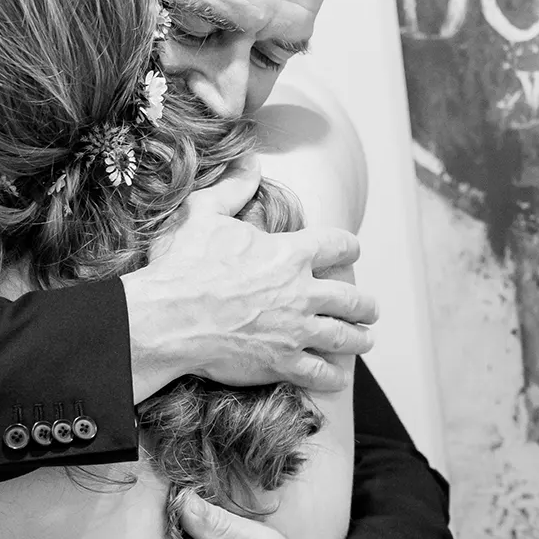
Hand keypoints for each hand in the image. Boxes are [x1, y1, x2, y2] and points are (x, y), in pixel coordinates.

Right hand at [122, 155, 379, 399]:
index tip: (352, 251)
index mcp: (289, 254)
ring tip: (366, 339)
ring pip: (343, 336)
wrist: (167, 319)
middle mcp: (301, 292)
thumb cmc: (182, 266)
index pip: (336, 245)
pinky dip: (332, 375)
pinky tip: (338, 376)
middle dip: (365, 304)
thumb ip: (232, 188)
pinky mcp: (281, 361)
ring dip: (359, 338)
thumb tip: (249, 161)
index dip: (348, 247)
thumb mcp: (203, 213)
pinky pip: (318, 372)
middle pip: (350, 298)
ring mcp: (295, 330)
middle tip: (372, 309)